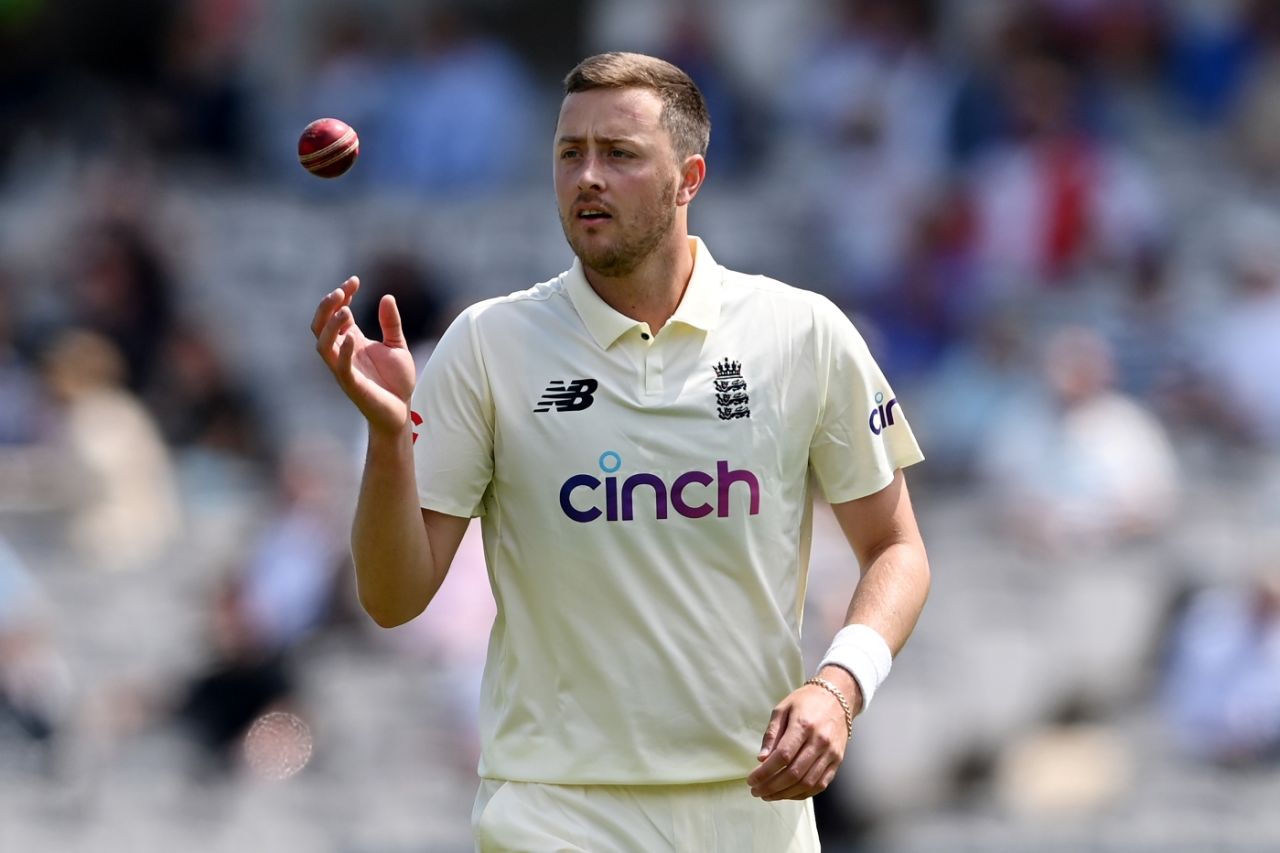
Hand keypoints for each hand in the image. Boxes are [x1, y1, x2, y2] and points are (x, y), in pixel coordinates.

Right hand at [311, 276, 416, 435]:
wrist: (401, 411)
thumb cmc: (396, 381)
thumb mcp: (396, 346)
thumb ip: (391, 323)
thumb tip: (387, 296)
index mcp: (351, 341)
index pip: (337, 313)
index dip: (342, 296)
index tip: (354, 281)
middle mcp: (342, 353)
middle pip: (320, 325)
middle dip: (327, 307)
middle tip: (341, 291)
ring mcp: (344, 368)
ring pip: (323, 345)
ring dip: (330, 327)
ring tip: (345, 310)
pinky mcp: (352, 384)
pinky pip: (340, 367)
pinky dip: (343, 352)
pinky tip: (352, 337)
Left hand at [747, 674, 858, 800]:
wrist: (838, 697)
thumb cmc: (806, 701)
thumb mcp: (782, 709)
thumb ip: (772, 734)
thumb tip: (761, 759)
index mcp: (803, 725)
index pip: (782, 756)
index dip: (765, 773)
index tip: (751, 780)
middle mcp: (820, 741)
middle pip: (794, 773)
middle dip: (772, 787)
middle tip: (756, 791)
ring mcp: (831, 753)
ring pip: (807, 783)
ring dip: (785, 794)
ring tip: (768, 795)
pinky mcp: (838, 761)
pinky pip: (820, 785)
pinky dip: (802, 794)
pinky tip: (788, 794)